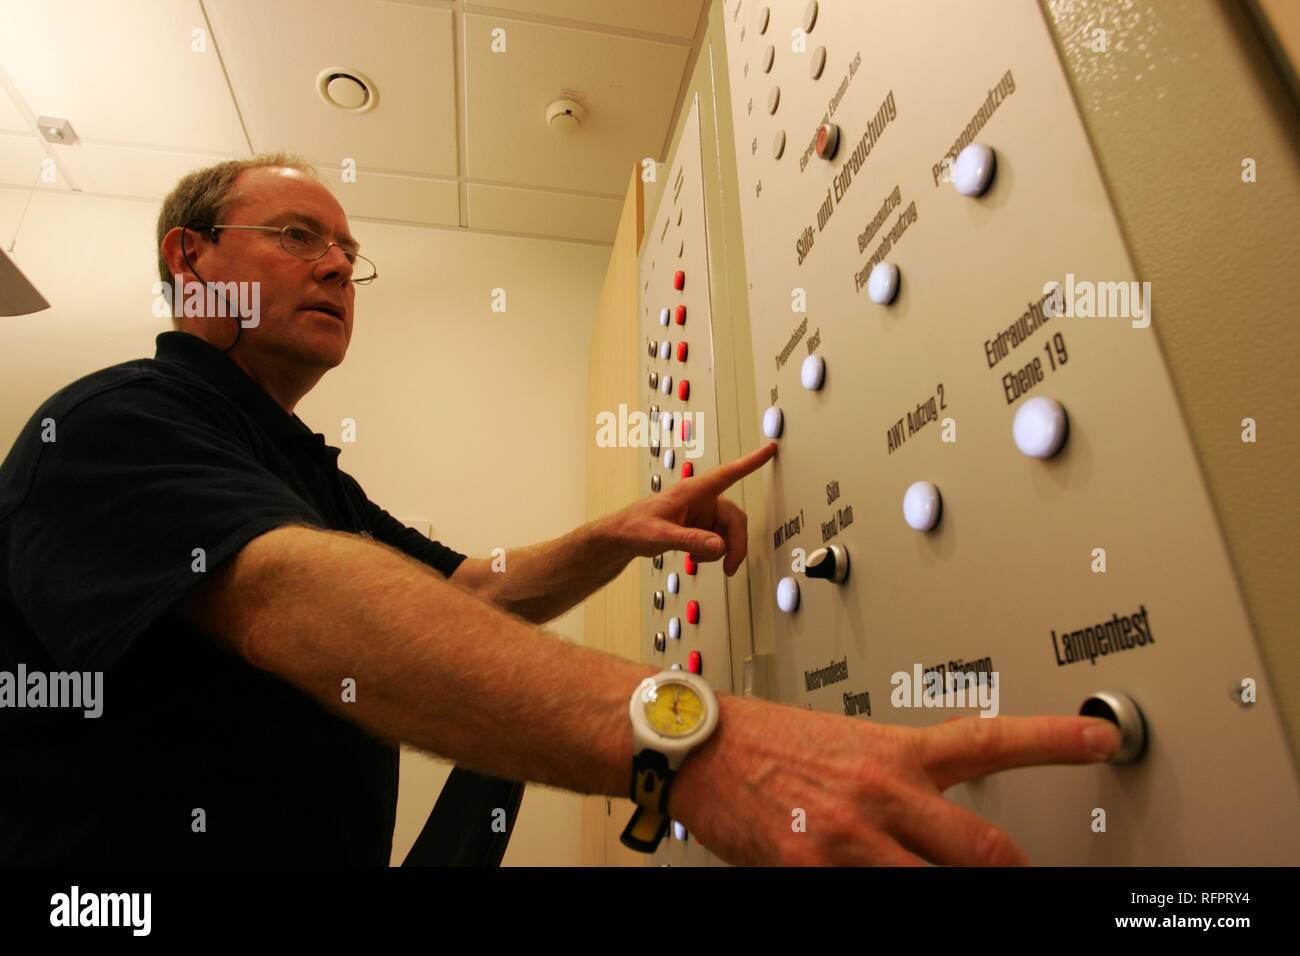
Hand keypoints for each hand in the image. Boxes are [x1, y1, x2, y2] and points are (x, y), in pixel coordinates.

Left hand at [607, 442, 776, 574]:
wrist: (624, 537)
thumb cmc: (636, 526)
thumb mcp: (660, 535)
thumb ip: (690, 540)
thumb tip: (719, 546)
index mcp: (694, 491)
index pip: (728, 473)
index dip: (751, 462)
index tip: (770, 449)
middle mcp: (703, 500)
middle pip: (735, 519)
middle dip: (735, 544)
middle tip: (731, 566)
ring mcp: (704, 514)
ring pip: (729, 533)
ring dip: (720, 551)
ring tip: (697, 558)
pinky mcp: (701, 527)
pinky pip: (720, 541)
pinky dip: (712, 552)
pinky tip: (695, 555)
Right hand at [669, 695, 1123, 864]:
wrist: (699, 746)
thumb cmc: (766, 740)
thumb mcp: (845, 742)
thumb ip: (898, 773)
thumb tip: (942, 802)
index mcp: (893, 751)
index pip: (988, 739)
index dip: (1055, 738)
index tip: (1101, 737)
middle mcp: (883, 792)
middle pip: (984, 849)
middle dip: (1015, 876)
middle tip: (1031, 881)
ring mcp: (851, 840)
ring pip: (939, 888)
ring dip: (957, 895)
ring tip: (958, 891)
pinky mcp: (812, 874)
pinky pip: (870, 905)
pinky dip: (884, 905)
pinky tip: (870, 888)